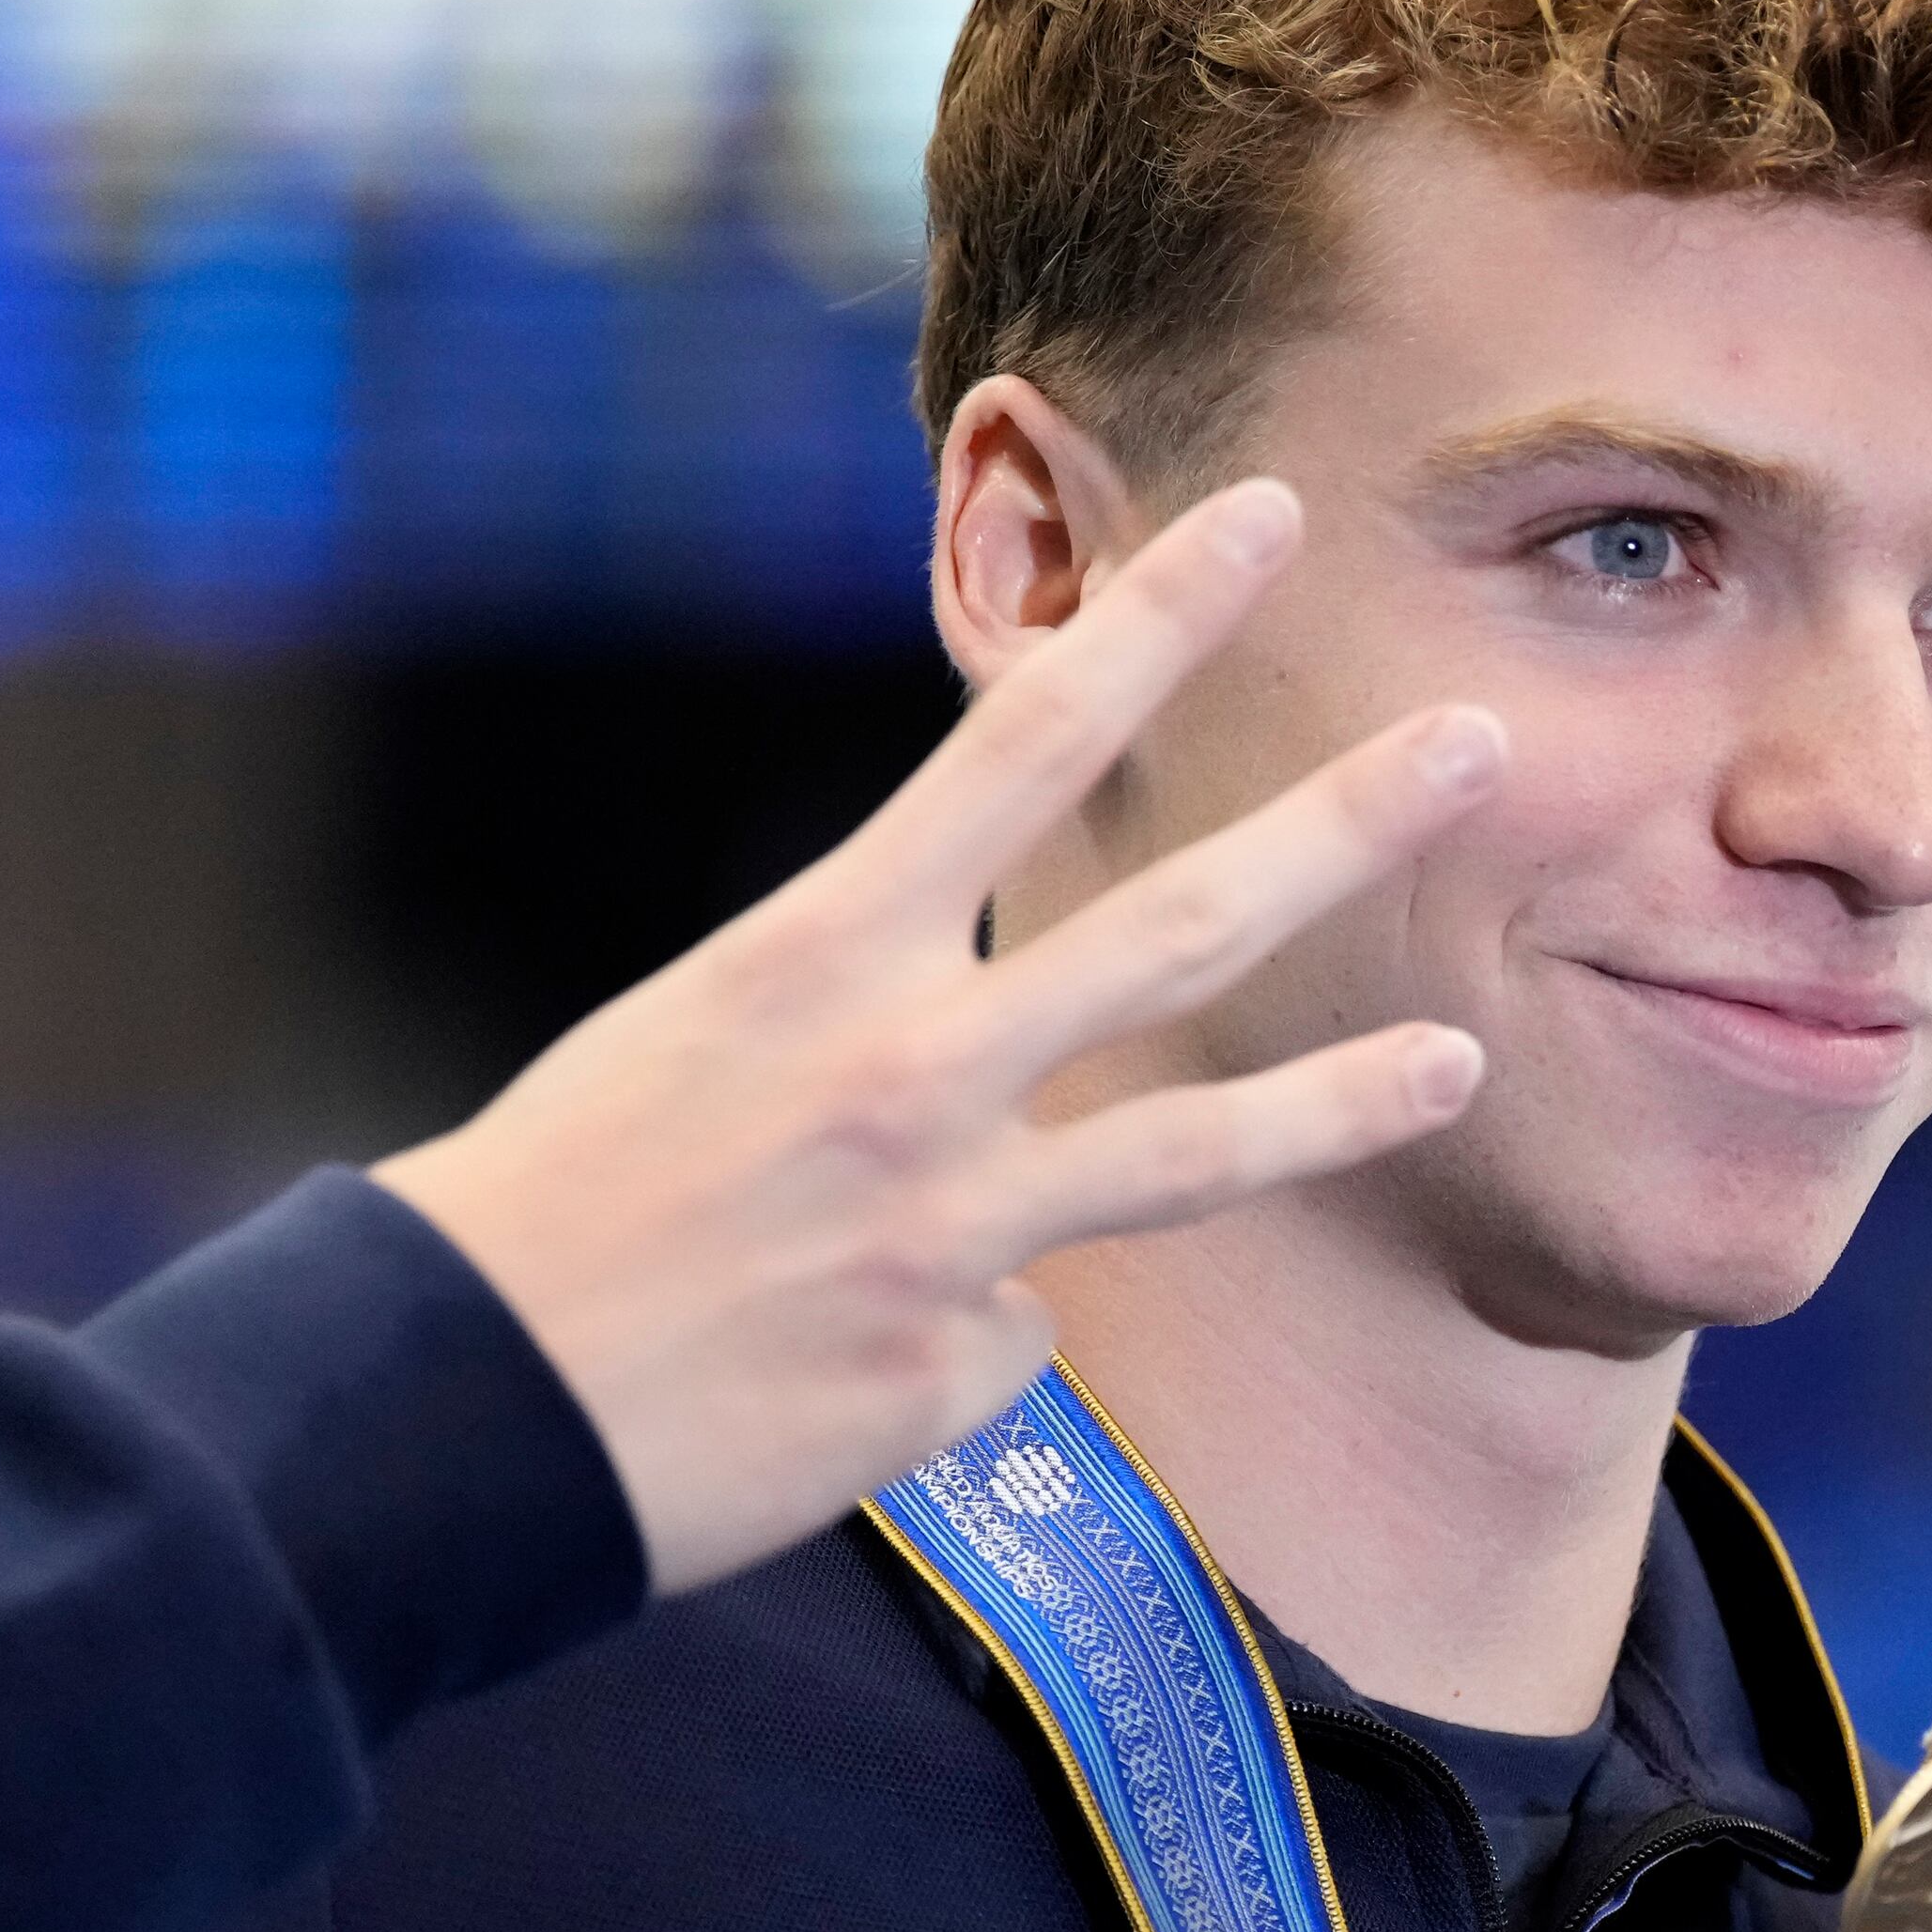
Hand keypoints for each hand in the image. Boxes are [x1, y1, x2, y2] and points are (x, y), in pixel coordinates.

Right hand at [374, 478, 1501, 1588]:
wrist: (452, 1410)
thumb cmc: (558, 1206)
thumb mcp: (701, 1040)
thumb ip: (868, 1016)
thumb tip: (1000, 1081)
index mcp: (818, 953)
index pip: (1024, 742)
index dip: (1162, 620)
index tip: (1270, 520)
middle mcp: (907, 1072)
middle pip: (1182, 924)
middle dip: (1345, 824)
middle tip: (1480, 737)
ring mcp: (948, 1229)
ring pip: (1193, 1154)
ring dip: (1342, 1102)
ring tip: (1460, 1059)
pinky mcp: (951, 1371)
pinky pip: (1007, 1333)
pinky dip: (949, 1340)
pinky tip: (837, 1367)